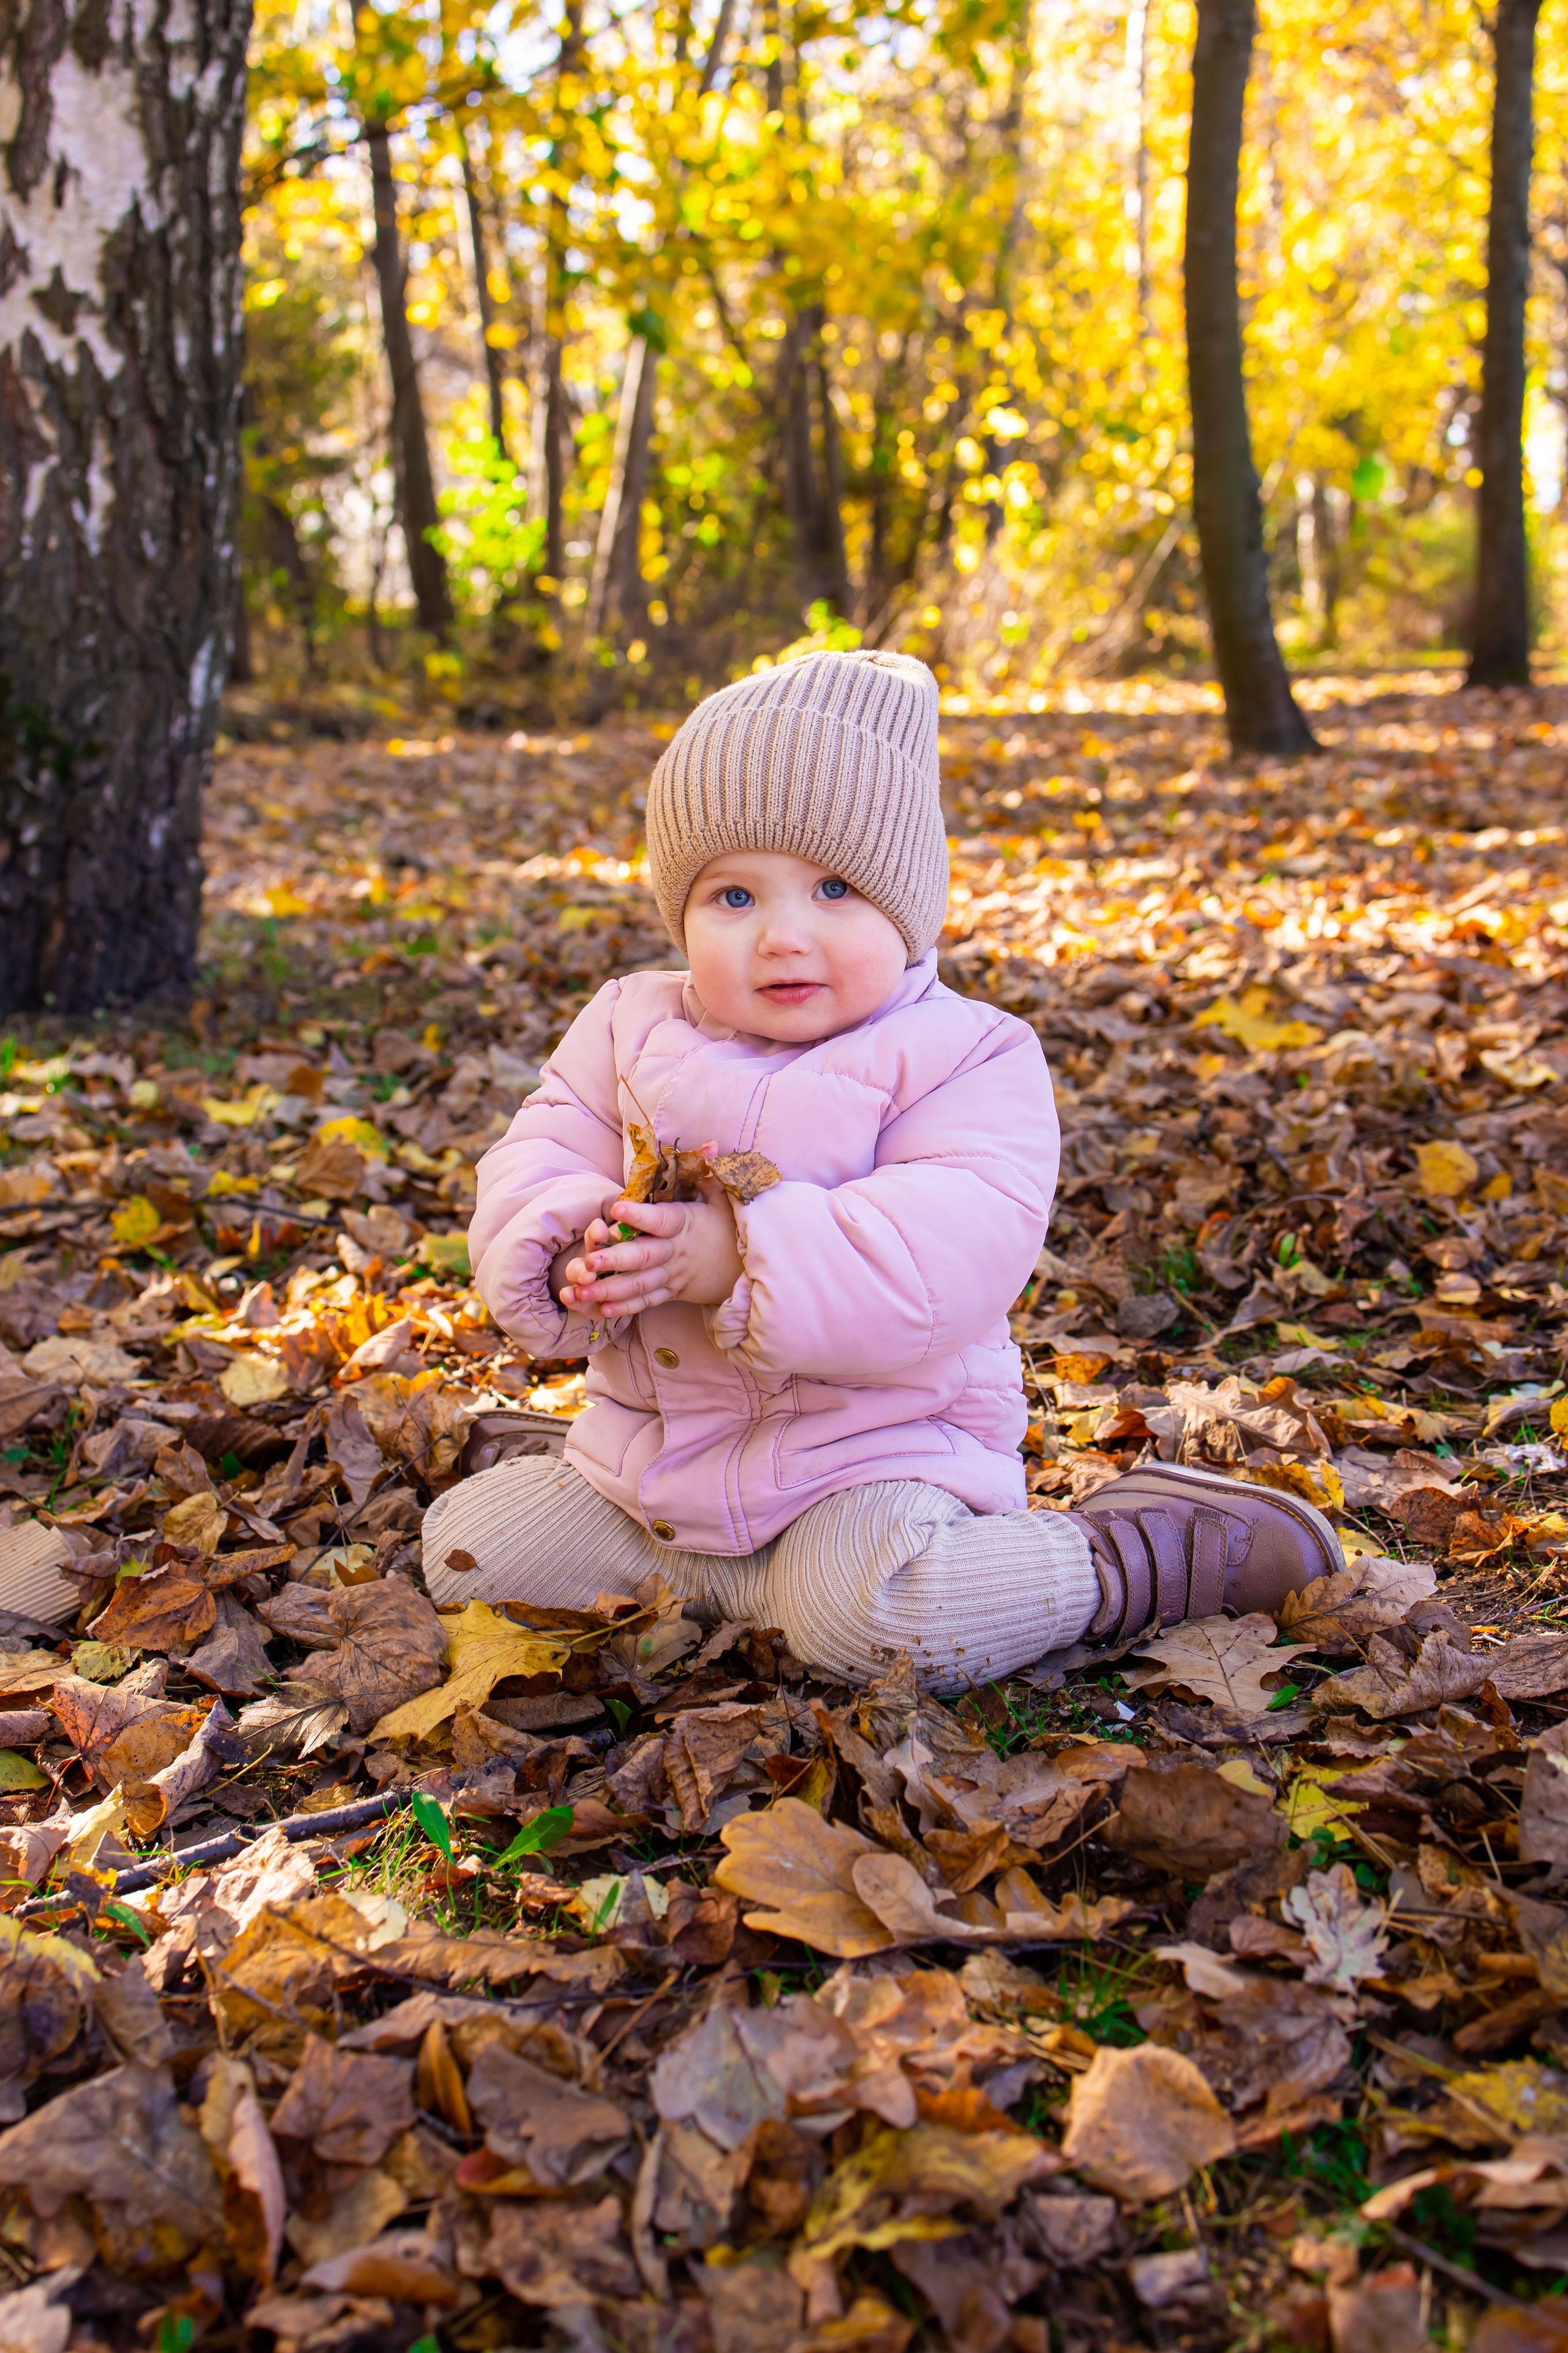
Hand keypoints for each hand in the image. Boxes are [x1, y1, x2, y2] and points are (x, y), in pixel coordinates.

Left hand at [556, 1175, 741, 1314]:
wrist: (742, 1268)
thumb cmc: (724, 1226)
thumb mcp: (721, 1198)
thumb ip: (707, 1172)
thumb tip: (710, 1145)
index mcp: (684, 1225)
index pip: (662, 1220)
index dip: (641, 1215)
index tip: (617, 1207)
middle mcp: (675, 1253)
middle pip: (645, 1258)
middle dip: (616, 1260)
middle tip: (590, 1261)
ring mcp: (671, 1276)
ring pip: (640, 1285)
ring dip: (610, 1290)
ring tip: (581, 1291)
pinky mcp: (669, 1293)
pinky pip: (645, 1303)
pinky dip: (624, 1308)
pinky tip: (599, 1310)